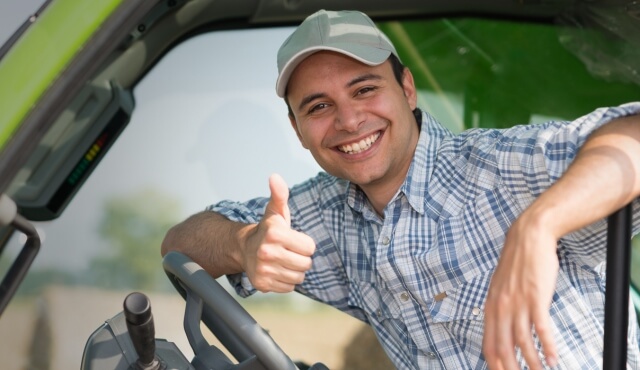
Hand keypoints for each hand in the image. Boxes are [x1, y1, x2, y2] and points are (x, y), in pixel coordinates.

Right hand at [242, 174, 315, 292]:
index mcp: (275, 233)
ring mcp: (263, 270)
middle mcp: (267, 252)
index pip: (310, 247)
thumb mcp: (276, 211)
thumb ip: (280, 194)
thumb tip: (275, 177)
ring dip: (295, 270)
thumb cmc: (268, 229)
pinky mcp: (262, 284)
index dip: (305, 244)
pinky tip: (278, 270)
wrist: (245, 248)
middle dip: (301, 258)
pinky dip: (286, 281)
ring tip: (284, 260)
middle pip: (306, 264)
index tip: (294, 240)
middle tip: (290, 251)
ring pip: (299, 277)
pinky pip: (289, 287)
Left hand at [483, 214, 559, 369]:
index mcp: (490, 307)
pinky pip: (541, 328)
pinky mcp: (536, 297)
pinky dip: (547, 346)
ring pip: (523, 342)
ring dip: (532, 363)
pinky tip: (552, 358)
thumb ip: (500, 309)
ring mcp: (518, 303)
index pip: (489, 344)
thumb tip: (503, 329)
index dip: (494, 364)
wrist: (528, 237)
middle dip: (511, 369)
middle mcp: (501, 308)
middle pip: (503, 348)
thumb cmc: (517, 263)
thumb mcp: (500, 288)